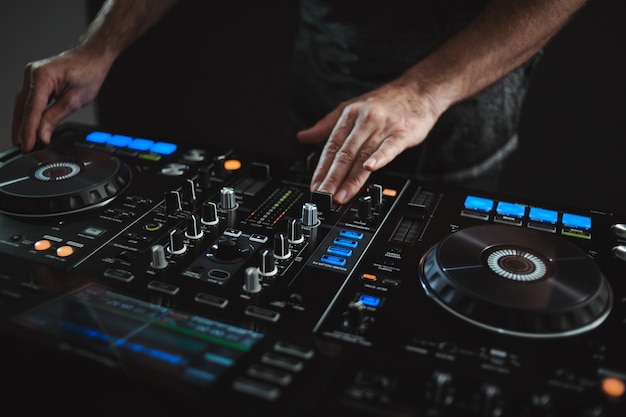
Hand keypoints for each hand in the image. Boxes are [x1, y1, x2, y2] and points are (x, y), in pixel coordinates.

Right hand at [12, 48, 111, 151]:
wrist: (92, 56)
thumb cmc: (88, 72)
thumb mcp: (75, 100)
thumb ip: (55, 118)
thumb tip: (42, 135)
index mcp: (42, 76)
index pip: (31, 110)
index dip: (28, 131)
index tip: (27, 146)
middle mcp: (32, 73)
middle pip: (22, 107)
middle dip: (21, 129)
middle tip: (22, 148)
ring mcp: (32, 75)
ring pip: (22, 104)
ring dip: (22, 123)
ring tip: (23, 141)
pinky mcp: (35, 79)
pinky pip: (27, 99)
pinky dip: (28, 114)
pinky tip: (28, 126)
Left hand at [296, 81, 438, 203]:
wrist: (419, 89)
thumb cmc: (386, 101)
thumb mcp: (351, 107)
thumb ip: (326, 125)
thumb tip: (303, 136)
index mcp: (350, 116)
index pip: (332, 147)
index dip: (322, 169)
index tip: (315, 186)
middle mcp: (364, 121)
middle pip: (345, 154)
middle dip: (333, 178)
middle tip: (324, 195)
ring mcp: (383, 127)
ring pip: (363, 155)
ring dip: (352, 178)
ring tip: (342, 194)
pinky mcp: (402, 133)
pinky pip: (389, 147)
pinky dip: (380, 158)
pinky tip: (370, 168)